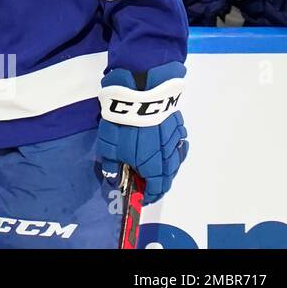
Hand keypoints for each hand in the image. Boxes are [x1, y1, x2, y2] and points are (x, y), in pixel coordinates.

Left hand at [95, 61, 188, 203]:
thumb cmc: (122, 121)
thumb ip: (112, 165)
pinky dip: (173, 151)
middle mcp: (169, 157)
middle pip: (168, 178)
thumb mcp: (108, 145)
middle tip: (147, 184)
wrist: (141, 90)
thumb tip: (114, 179)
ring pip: (175, 162)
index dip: (148, 196)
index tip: (141, 197)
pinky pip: (178, 144)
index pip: (154, 189)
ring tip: (156, 169)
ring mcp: (176, 140)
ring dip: (167, 169)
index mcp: (153, 166)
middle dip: (158, 184)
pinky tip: (165, 147)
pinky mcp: (178, 124)